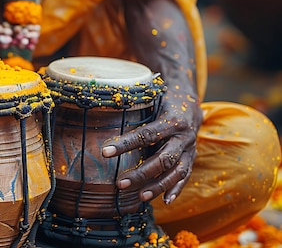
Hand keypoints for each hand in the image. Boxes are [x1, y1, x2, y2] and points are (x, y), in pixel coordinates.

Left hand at [101, 86, 201, 203]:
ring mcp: (190, 149)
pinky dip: (176, 189)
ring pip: (176, 172)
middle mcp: (184, 137)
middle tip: (120, 183)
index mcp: (172, 120)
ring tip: (140, 196)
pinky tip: (165, 201)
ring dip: (158, 186)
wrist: (191, 100)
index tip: (105, 152)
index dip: (125, 144)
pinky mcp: (192, 157)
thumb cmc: (164, 98)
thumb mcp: (152, 96)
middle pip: (163, 160)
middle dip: (141, 174)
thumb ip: (134, 105)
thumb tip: (105, 105)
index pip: (146, 135)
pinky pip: (185, 176)